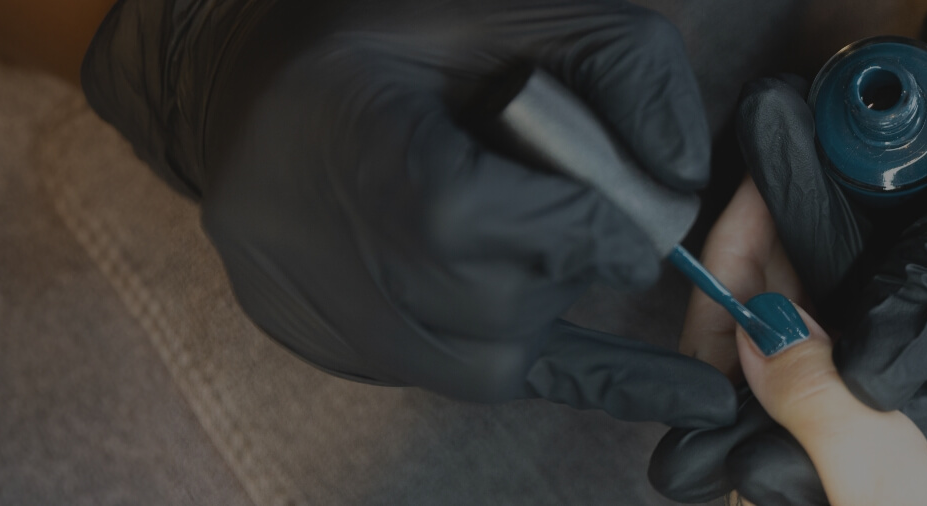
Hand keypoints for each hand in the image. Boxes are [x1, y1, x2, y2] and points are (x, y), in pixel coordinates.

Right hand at [82, 0, 735, 425]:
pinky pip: (479, 386)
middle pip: (515, 307)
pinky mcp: (346, 355)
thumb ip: (623, 70)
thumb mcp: (510, 10)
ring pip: (492, 363)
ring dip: (539, 303)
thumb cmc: (381, 36)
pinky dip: (592, 384)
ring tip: (520, 236)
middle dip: (565, 258)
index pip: (540, 234)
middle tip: (559, 204)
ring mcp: (338, 328)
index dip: (595, 214)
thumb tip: (685, 183)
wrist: (241, 84)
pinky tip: (685, 397)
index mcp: (387, 174)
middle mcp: (348, 270)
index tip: (604, 188)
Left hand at [648, 0, 926, 500]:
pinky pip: (850, 232)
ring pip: (855, 295)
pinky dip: (806, 204)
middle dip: (801, 331)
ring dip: (790, 253)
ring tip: (736, 217)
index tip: (759, 417)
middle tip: (723, 310)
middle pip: (888, 362)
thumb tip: (853, 378)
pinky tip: (764, 178)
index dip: (850, 419)